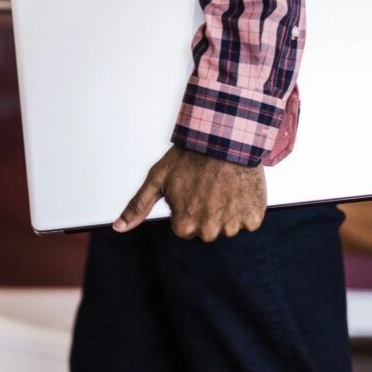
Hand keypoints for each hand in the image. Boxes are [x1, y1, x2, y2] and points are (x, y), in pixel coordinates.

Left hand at [112, 146, 266, 241]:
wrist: (224, 140)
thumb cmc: (189, 157)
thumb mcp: (157, 178)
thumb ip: (137, 206)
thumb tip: (118, 227)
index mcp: (184, 226)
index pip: (186, 229)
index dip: (188, 209)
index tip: (191, 191)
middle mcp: (208, 231)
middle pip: (207, 231)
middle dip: (207, 214)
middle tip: (208, 189)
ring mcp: (233, 226)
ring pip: (229, 228)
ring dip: (228, 212)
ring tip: (223, 188)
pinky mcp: (254, 218)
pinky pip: (249, 223)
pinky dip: (246, 209)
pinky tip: (238, 191)